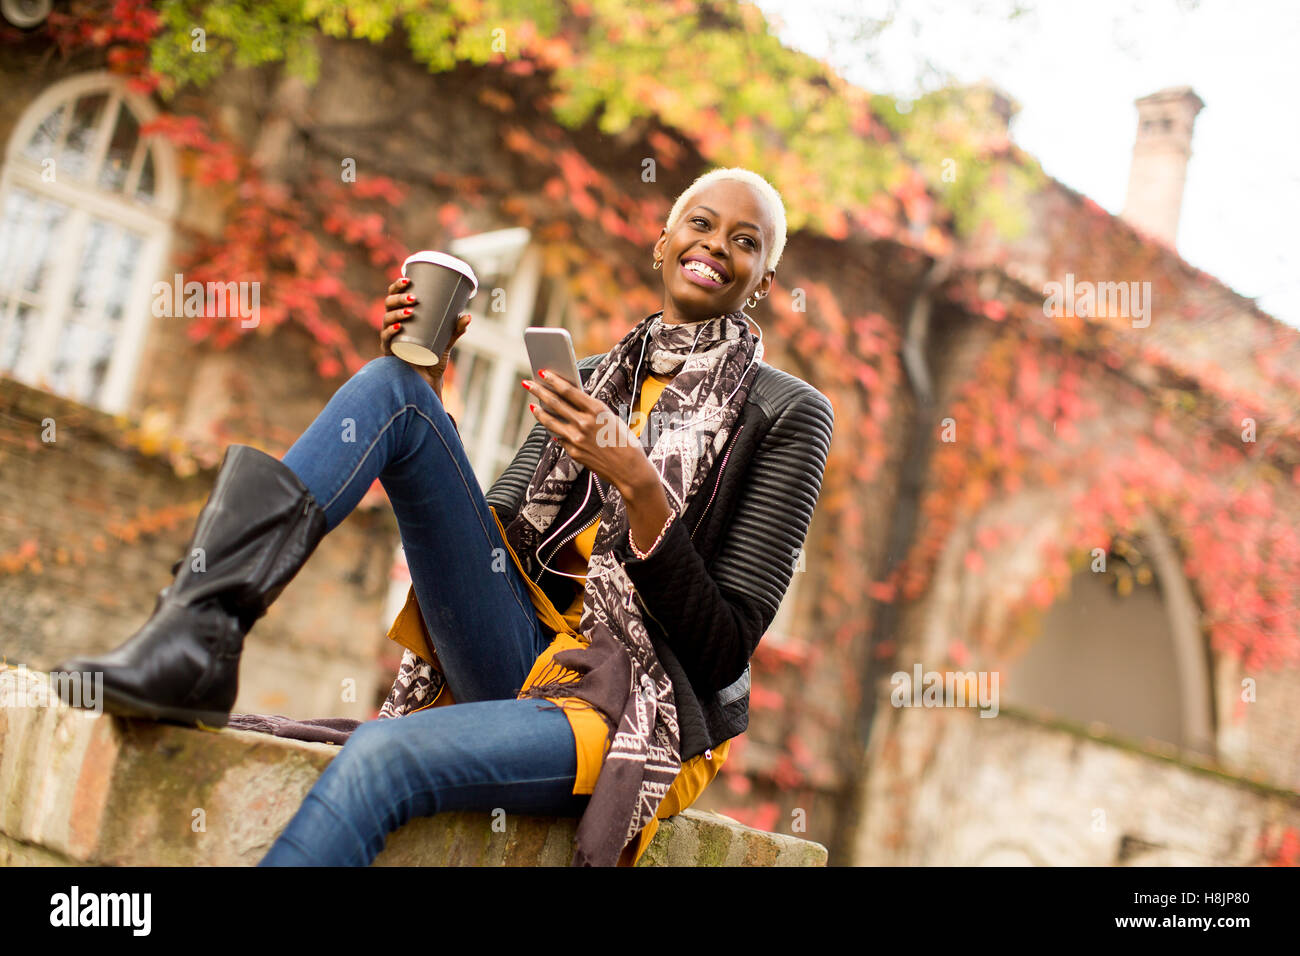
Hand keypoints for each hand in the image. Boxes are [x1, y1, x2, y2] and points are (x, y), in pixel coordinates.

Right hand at [380, 275, 470, 400]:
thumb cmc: (433, 357)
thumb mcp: (446, 341)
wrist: (428, 380)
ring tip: (410, 312)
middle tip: (414, 299)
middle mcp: (392, 324)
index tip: (408, 279)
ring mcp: (389, 338)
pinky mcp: (390, 352)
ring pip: (386, 319)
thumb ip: (456, 329)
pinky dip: (390, 332)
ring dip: (397, 313)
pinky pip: (386, 339)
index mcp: (402, 316)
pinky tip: (398, 327)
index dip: (397, 286)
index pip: (394, 296)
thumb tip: (468, 316)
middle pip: (388, 304)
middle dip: (399, 298)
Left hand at [523, 369, 657, 500]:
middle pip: (555, 403)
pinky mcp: (573, 452)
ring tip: (532, 405)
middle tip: (527, 383)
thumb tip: (571, 403)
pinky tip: (549, 425)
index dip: (553, 380)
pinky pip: (560, 437)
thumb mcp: (611, 419)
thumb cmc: (624, 441)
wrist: (629, 469)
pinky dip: (554, 430)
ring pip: (550, 421)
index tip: (543, 372)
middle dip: (539, 391)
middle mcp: (584, 423)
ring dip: (539, 411)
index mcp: (597, 410)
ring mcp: (576, 438)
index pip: (569, 390)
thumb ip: (591, 410)